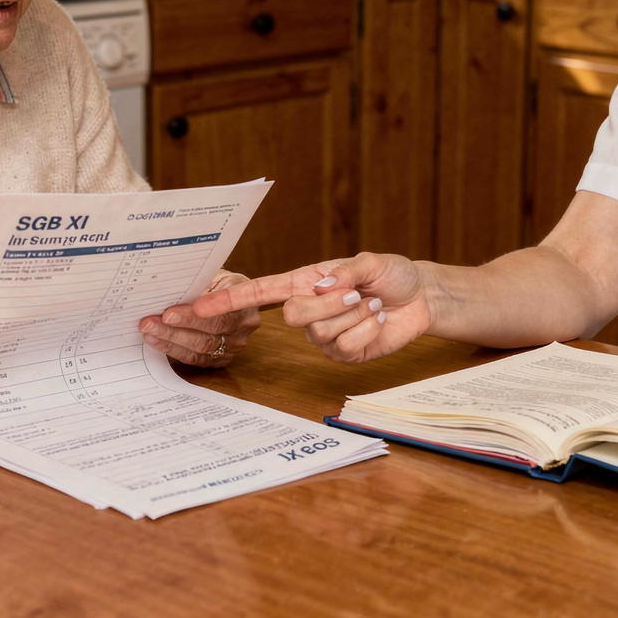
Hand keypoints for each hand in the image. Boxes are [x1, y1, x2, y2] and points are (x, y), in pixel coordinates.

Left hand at [140, 270, 261, 367]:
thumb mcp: (216, 276)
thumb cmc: (222, 282)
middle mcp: (244, 328)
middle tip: (150, 323)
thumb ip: (199, 287)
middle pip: (208, 336)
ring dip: (170, 340)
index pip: (220, 315)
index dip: (193, 316)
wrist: (236, 294)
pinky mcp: (222, 359)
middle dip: (175, 330)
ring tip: (149, 331)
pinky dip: (174, 350)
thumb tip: (168, 293)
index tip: (169, 313)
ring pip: (200, 349)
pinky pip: (195, 359)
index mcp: (246, 304)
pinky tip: (157, 341)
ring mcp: (234, 347)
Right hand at [194, 252, 432, 363]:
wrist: (420, 298)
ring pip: (322, 333)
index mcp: (303, 282)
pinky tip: (377, 321)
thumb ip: (344, 272)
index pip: (258, 292)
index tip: (197, 306)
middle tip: (357, 292)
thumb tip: (320, 286)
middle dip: (329, 303)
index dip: (228, 300)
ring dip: (356, 315)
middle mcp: (307, 310)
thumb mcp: (369, 262)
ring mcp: (323, 336)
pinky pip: (345, 348)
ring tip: (371, 304)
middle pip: (291, 316)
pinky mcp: (343, 355)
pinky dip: (367, 330)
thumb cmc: (391, 274)